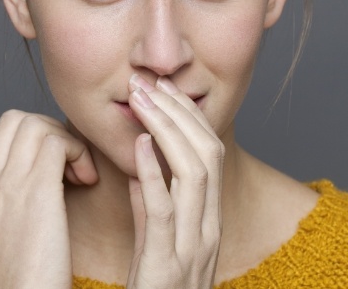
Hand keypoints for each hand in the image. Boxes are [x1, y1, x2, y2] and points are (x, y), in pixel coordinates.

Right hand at [0, 110, 97, 288]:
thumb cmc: (26, 278)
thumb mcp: (3, 232)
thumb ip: (9, 196)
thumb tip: (37, 168)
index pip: (1, 132)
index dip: (34, 137)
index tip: (55, 165)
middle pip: (16, 119)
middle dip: (50, 131)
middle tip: (70, 164)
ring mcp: (6, 184)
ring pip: (37, 124)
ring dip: (66, 141)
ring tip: (80, 174)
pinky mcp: (35, 190)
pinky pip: (57, 142)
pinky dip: (79, 152)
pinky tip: (87, 181)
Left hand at [125, 76, 224, 288]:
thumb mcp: (157, 244)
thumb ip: (152, 205)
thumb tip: (142, 166)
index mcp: (207, 219)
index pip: (210, 152)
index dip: (189, 116)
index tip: (164, 88)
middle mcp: (208, 228)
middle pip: (207, 153)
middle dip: (180, 112)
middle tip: (150, 83)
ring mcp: (192, 247)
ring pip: (193, 173)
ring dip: (166, 131)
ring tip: (142, 102)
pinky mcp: (166, 265)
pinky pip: (163, 211)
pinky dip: (152, 173)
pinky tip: (138, 145)